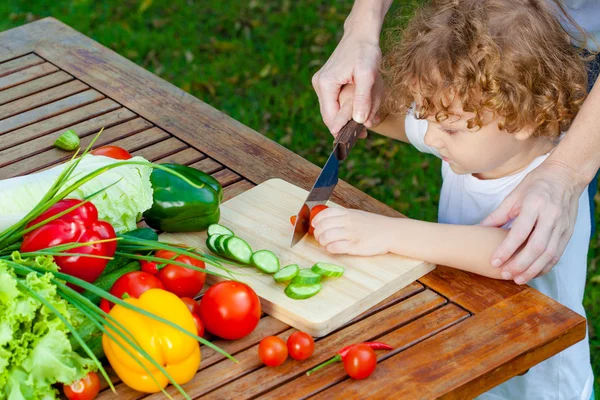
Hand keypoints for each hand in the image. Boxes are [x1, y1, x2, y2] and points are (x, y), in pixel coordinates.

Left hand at [311, 207, 392, 255]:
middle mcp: (347, 222)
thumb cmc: (373, 224)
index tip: (315, 225)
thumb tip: (325, 220)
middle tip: (320, 237)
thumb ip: (342, 216)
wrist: (390, 232)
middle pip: (322, 226)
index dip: (316, 220)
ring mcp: (351, 234)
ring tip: (326, 244)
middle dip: (317, 233)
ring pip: (326, 237)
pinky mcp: (354, 246)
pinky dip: (330, 249)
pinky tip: (333, 249)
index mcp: (347, 213)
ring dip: (322, 242)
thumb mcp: (357, 214)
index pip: (324, 213)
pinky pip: (334, 248)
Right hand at [312, 32, 382, 134]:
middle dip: (347, 125)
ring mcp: (321, 83)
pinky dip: (347, 107)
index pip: (330, 117)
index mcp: (325, 84)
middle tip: (366, 133)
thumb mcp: (368, 74)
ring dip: (347, 117)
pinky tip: (360, 109)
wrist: (361, 34)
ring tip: (366, 121)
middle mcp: (319, 84)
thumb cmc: (365, 51)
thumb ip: (363, 98)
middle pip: (330, 115)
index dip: (342, 130)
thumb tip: (359, 122)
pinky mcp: (327, 82)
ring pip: (333, 109)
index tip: (358, 137)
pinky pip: (335, 101)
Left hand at [480, 160, 584, 283]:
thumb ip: (498, 215)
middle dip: (520, 264)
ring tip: (517, 279)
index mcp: (534, 204)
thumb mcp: (514, 195)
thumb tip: (478, 229)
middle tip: (504, 274)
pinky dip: (545, 266)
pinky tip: (533, 272)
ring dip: (533, 270)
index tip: (494, 261)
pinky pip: (557, 254)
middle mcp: (551, 216)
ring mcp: (562, 225)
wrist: (566, 175)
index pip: (520, 232)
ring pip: (549, 254)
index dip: (506, 250)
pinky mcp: (568, 232)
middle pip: (536, 247)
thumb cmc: (536, 183)